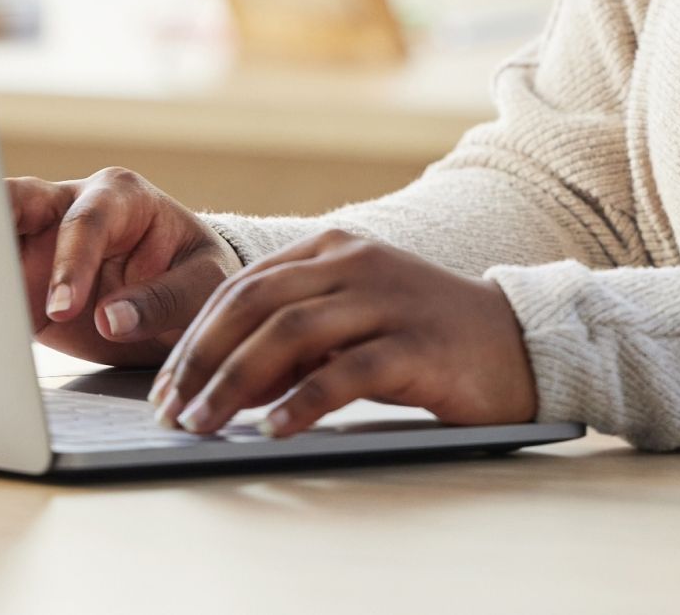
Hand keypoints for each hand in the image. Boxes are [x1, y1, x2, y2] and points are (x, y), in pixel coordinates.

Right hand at [8, 167, 240, 365]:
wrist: (185, 302)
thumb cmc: (198, 276)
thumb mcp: (203, 284)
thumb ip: (163, 299)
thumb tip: (110, 318)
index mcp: (120, 197)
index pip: (85, 221)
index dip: (70, 263)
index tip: (64, 309)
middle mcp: (70, 208)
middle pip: (16, 201)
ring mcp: (37, 241)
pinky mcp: (19, 280)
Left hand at [149, 230, 536, 436]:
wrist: (515, 341)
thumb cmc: (422, 335)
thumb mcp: (352, 318)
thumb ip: (294, 337)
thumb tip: (222, 383)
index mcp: (333, 249)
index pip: (242, 285)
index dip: (194, 337)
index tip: (164, 388)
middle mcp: (355, 263)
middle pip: (255, 304)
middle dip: (201, 359)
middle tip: (171, 412)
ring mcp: (387, 299)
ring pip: (289, 333)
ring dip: (234, 382)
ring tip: (204, 425)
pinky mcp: (416, 344)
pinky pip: (346, 371)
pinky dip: (302, 401)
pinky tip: (275, 430)